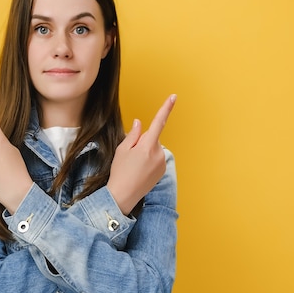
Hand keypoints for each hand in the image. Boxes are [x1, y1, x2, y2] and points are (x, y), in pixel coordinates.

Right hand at [107, 94, 176, 214]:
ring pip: (154, 149)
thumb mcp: (122, 149)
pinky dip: (149, 161)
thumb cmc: (120, 172)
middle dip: (142, 142)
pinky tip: (139, 171)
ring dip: (145, 152)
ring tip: (134, 165)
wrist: (123, 195)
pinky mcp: (162, 171)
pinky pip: (156, 159)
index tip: (173, 97)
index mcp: (148, 146)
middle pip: (152, 138)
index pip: (158, 122)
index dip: (166, 108)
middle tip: (130, 155)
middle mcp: (158, 153)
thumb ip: (133, 134)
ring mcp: (162, 163)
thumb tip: (139, 123)